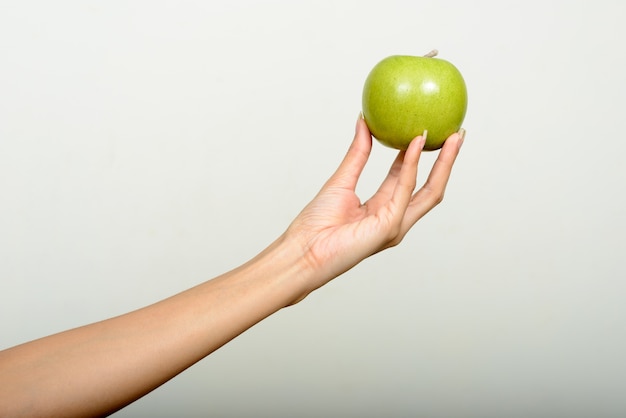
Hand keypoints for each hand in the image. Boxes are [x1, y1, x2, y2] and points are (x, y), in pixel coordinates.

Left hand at [286, 115, 463, 295]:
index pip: (407, 179)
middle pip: (430, 188)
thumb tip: (363, 122)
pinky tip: (414, 145)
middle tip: (456, 134)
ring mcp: (395, 226)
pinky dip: (411, 167)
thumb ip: (357, 154)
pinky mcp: (389, 228)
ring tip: (452, 137)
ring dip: (443, 163)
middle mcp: (394, 219)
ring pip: (430, 192)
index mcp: (382, 210)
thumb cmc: (315, 226)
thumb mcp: (341, 181)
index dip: (419, 155)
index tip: (428, 131)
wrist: (302, 252)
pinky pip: (404, 191)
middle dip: (446, 161)